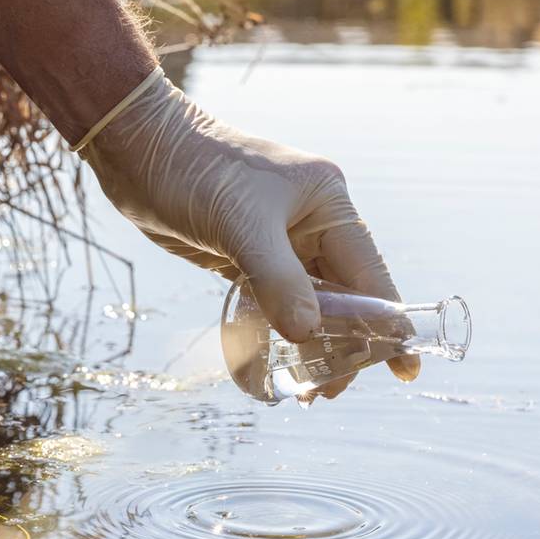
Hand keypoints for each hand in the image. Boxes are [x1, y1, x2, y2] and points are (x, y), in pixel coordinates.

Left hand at [81, 69, 419, 383]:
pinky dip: (278, 331)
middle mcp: (311, 223)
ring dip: (310, 344)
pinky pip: (274, 302)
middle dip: (344, 344)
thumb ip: (278, 280)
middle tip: (327, 391)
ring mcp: (279, 241)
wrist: (135, 147)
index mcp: (327, 203)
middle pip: (344, 296)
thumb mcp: (240, 225)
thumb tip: (309, 335)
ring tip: (306, 390)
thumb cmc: (193, 170)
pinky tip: (277, 361)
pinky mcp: (247, 255)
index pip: (369, 274)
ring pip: (309, 303)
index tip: (404, 369)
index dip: (388, 323)